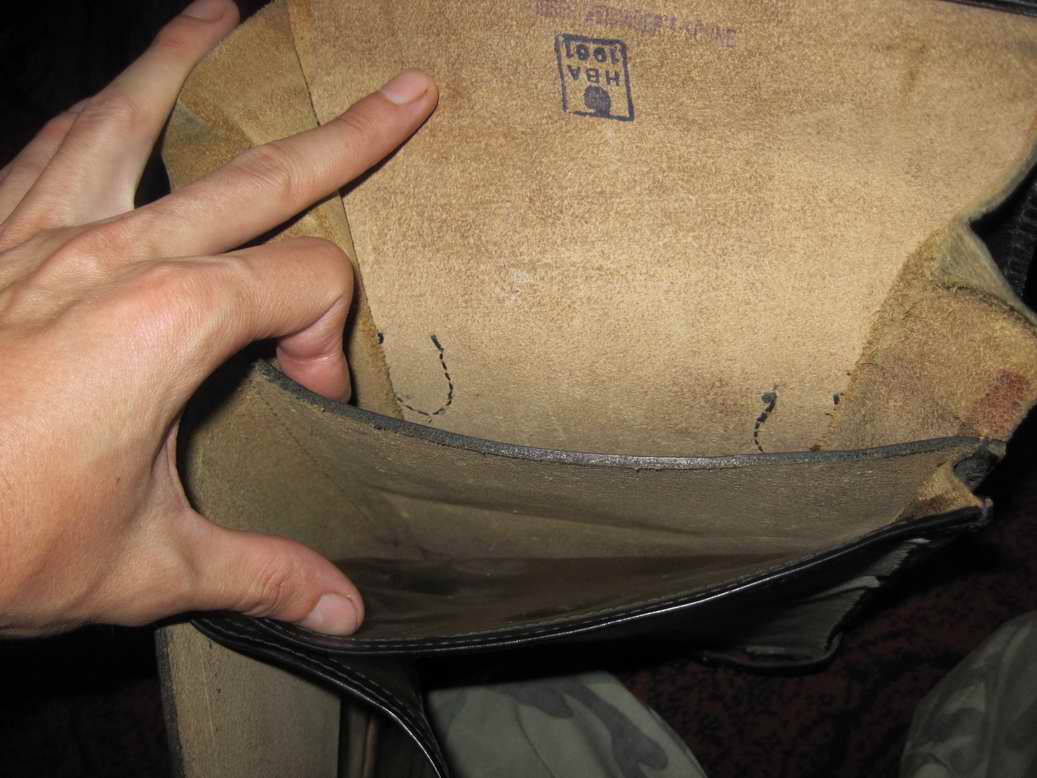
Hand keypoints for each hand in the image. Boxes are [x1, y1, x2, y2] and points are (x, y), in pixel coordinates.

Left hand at [0, 0, 437, 636]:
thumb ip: (260, 574)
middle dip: (348, 133)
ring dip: (184, 62)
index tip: (309, 399)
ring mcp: (41, 236)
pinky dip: (88, 116)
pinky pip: (47, 150)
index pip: (307, 290)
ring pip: (130, 118)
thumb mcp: (145, 567)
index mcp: (172, 320)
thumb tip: (345, 612)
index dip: (329, 342)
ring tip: (221, 16)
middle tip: (407, 91)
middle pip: (261, 172)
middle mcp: (114, 253)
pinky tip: (102, 99)